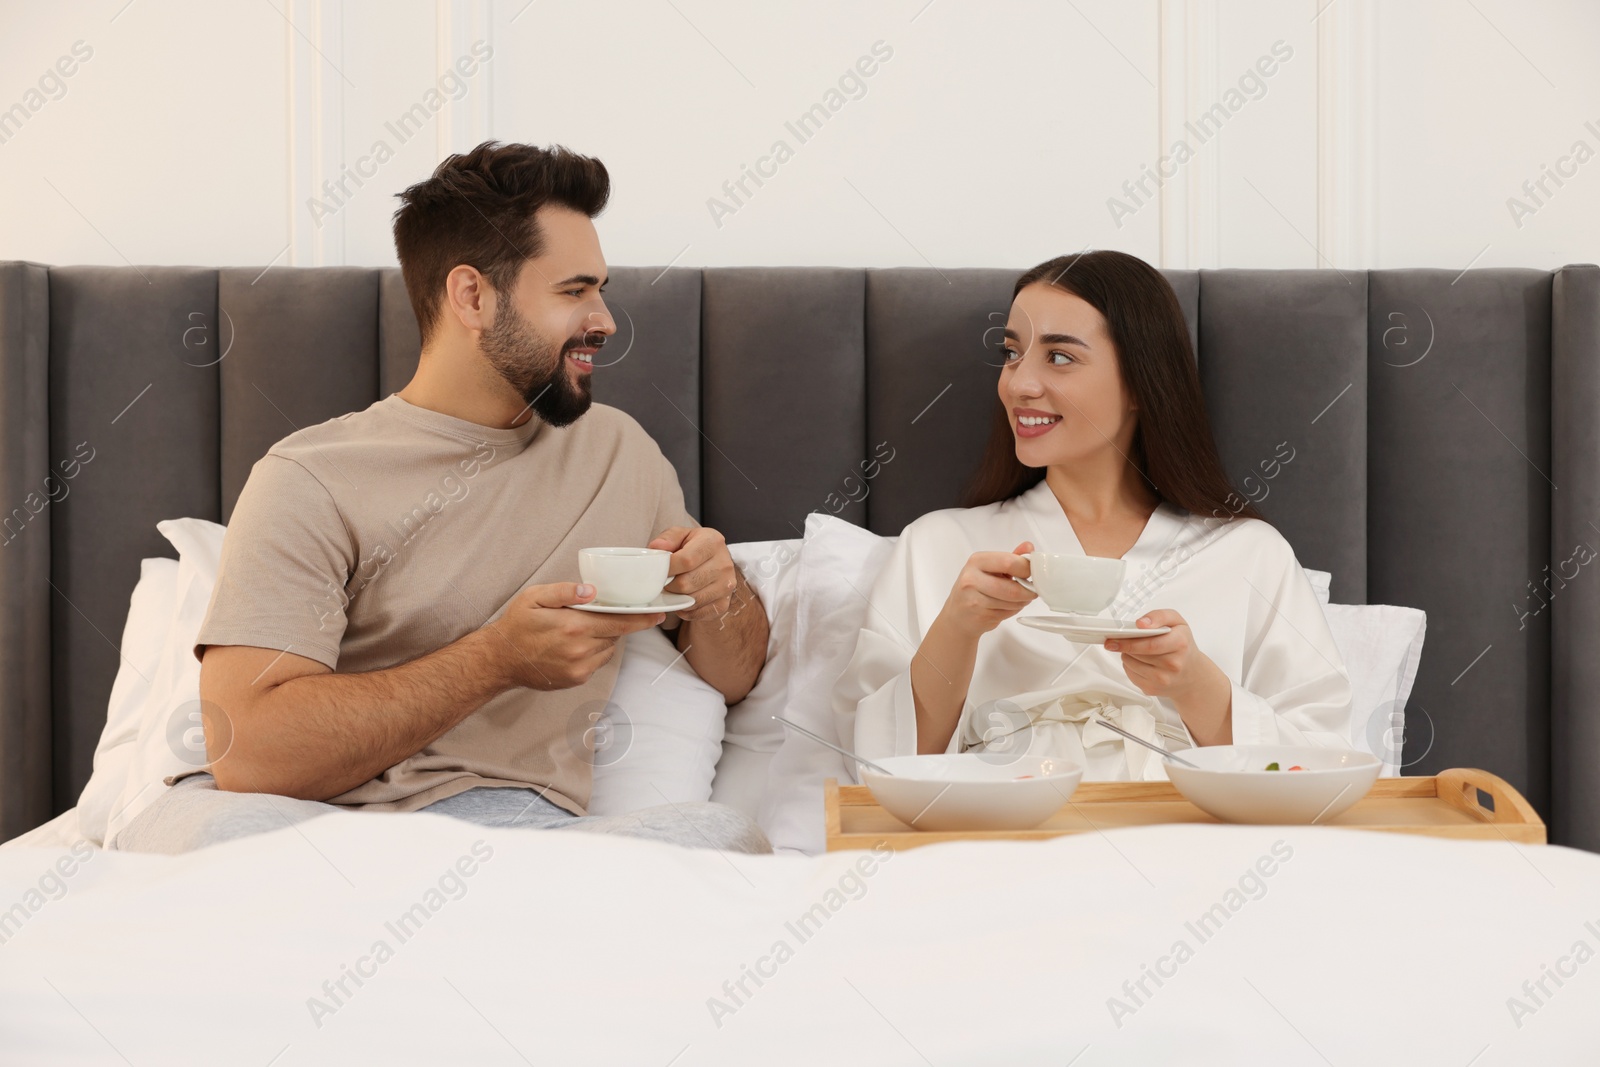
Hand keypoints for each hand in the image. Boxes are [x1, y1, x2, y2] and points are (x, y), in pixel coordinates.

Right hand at [489, 582, 664, 690]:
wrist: (500, 660)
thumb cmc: (517, 624)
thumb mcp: (535, 597)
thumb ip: (565, 592)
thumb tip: (592, 591)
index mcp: (574, 627)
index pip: (619, 622)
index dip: (641, 618)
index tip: (659, 613)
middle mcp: (581, 650)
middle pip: (616, 634)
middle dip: (617, 622)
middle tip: (606, 613)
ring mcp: (580, 668)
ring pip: (608, 648)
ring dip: (604, 637)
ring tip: (582, 629)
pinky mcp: (577, 679)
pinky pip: (597, 662)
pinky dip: (594, 651)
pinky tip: (575, 644)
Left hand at [648, 526, 738, 622]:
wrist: (715, 560)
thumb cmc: (695, 547)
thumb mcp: (681, 535)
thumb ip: (668, 538)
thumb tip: (656, 548)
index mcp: (713, 542)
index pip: (686, 560)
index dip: (667, 569)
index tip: (657, 571)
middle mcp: (724, 564)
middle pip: (686, 584)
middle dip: (669, 585)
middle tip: (664, 582)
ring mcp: (726, 586)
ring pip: (691, 601)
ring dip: (676, 598)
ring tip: (673, 590)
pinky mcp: (724, 603)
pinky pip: (697, 613)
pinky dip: (685, 610)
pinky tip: (683, 599)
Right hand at [937, 541, 1036, 638]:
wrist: (957, 615)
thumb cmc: (974, 589)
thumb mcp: (989, 568)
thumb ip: (1011, 557)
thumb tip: (1029, 547)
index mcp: (977, 561)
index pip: (1009, 562)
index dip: (1027, 569)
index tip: (1033, 572)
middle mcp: (971, 578)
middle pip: (1012, 588)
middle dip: (1028, 591)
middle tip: (1032, 590)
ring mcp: (973, 599)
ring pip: (1012, 602)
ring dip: (1022, 602)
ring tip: (1018, 598)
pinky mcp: (979, 615)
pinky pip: (1007, 613)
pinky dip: (1013, 610)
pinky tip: (1006, 606)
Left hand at [1103, 609, 1216, 702]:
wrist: (1192, 674)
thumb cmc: (1182, 645)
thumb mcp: (1177, 622)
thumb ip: (1159, 616)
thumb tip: (1141, 623)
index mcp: (1180, 644)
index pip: (1150, 644)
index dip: (1130, 641)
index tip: (1114, 638)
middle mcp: (1173, 664)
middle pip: (1137, 654)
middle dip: (1124, 646)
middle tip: (1114, 641)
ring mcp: (1163, 680)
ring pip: (1130, 664)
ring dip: (1126, 655)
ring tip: (1133, 650)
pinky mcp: (1153, 689)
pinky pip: (1130, 675)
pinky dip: (1129, 666)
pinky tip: (1138, 661)